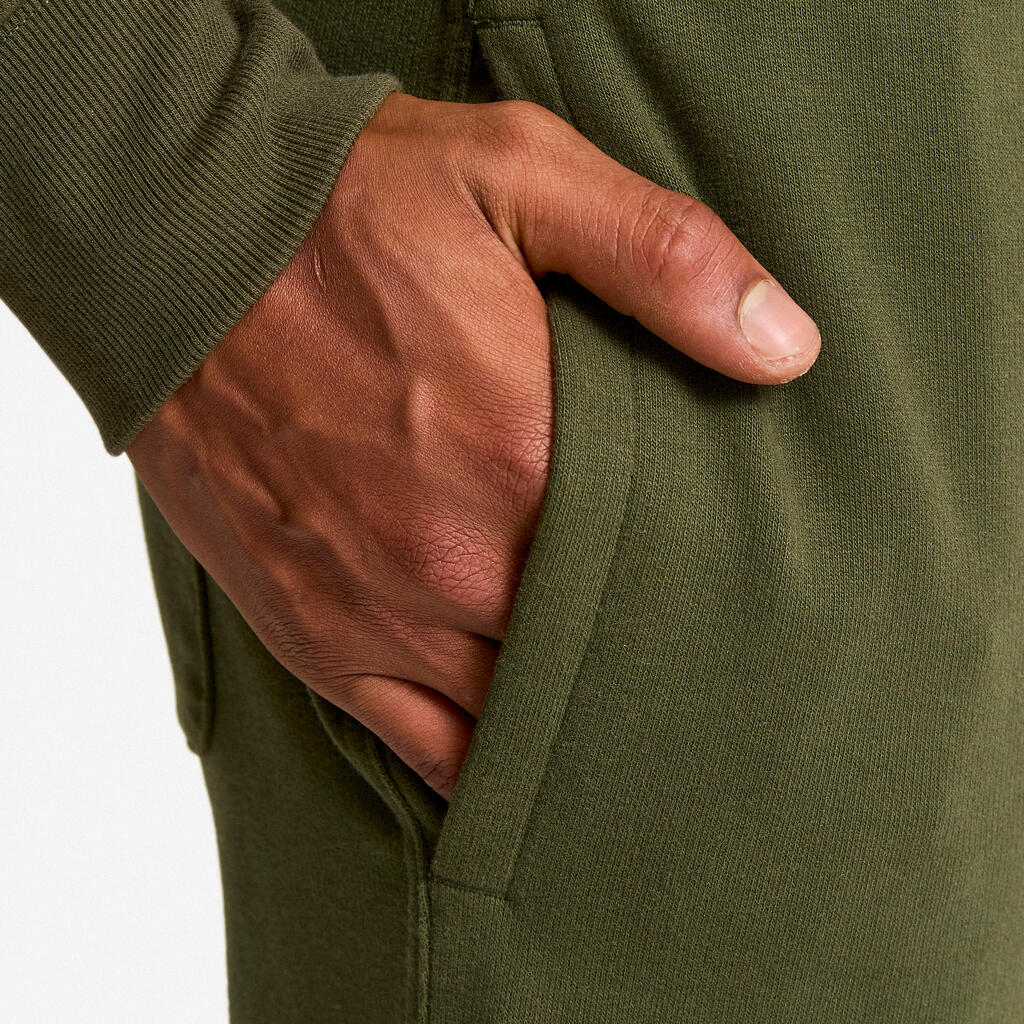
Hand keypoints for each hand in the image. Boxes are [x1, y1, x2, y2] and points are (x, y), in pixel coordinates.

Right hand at [127, 92, 819, 797]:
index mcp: (520, 449)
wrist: (177, 243)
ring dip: (576, 712)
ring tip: (628, 705)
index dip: (714, 578)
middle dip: (650, 649)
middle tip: (703, 648)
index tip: (748, 581)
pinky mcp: (318, 634)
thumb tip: (788, 346)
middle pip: (596, 647)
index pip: (663, 562)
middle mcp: (453, 554)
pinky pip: (421, 745)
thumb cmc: (347, 206)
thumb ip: (662, 258)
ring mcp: (379, 608)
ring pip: (516, 714)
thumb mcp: (520, 176)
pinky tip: (526, 754)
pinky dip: (483, 766)